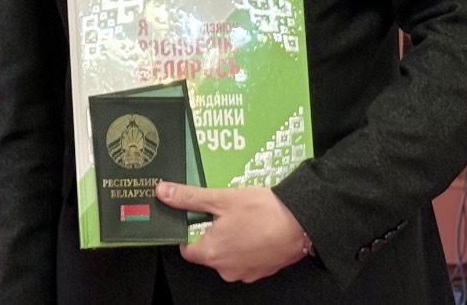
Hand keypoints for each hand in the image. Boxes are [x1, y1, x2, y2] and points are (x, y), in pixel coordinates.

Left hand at [155, 182, 307, 282]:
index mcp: (212, 253)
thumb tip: (163, 193)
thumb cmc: (262, 211)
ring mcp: (245, 272)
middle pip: (207, 251)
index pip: (185, 248)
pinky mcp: (262, 270)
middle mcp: (226, 269)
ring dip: (229, 237)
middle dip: (210, 231)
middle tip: (219, 210)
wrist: (302, 223)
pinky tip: (253, 225)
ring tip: (239, 215)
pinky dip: (245, 243)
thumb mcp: (221, 198)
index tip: (192, 216)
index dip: (187, 231)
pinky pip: (244, 257)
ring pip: (227, 254)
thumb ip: (189, 198)